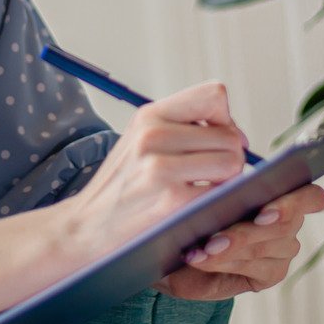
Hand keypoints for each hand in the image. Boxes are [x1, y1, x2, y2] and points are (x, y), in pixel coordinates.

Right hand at [57, 81, 249, 266]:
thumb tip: (238, 135)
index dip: (226, 119)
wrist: (84, 227)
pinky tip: (198, 208)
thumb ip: (182, 127)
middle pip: (230, 135)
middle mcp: (154, 135)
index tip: (217, 141)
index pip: (214, 95)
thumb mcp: (140, 141)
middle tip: (212, 176)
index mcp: (150, 115)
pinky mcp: (171, 201)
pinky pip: (221, 192)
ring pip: (232, 161)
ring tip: (206, 190)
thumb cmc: (121, 186)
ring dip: (229, 180)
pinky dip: (218, 202)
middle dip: (231, 156)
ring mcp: (161, 168)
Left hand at [153, 182, 323, 300]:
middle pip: (285, 225)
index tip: (262, 212)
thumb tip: (221, 188)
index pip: (311, 196)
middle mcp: (289, 222)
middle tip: (215, 239)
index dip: (294, 202)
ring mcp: (283, 250)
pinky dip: (222, 262)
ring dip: (228, 248)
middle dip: (246, 232)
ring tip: (200, 249)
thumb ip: (220, 191)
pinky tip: (199, 259)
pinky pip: (253, 267)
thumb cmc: (196, 215)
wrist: (179, 252)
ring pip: (263, 247)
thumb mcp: (205, 197)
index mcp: (283, 192)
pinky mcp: (272, 273)